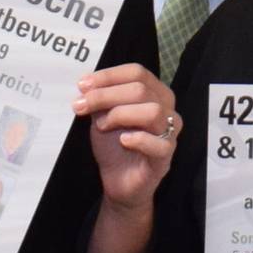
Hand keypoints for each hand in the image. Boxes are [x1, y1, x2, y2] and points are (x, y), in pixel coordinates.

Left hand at [74, 63, 177, 210]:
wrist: (118, 180)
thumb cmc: (115, 145)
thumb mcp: (103, 115)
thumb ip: (100, 99)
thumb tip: (86, 83)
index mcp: (154, 93)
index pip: (137, 72)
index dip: (108, 76)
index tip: (82, 85)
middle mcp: (167, 109)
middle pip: (141, 89)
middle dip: (105, 95)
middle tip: (82, 106)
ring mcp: (170, 133)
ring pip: (153, 111)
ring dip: (121, 115)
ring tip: (102, 125)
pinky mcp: (166, 157)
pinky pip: (160, 143)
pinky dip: (139, 139)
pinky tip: (123, 141)